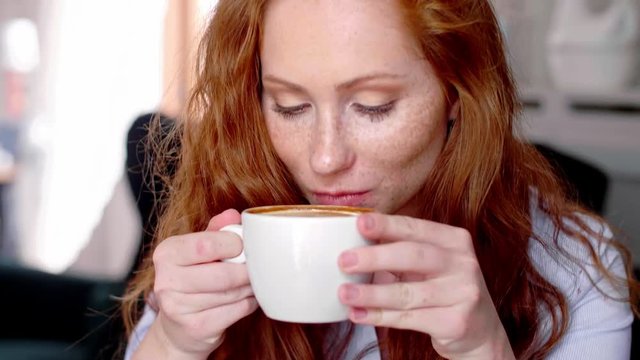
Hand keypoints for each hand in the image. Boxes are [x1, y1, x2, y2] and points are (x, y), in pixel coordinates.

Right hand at [148, 209, 258, 358]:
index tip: (244, 246)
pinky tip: (246, 298)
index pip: (206, 245)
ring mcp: (178, 308)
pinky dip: (249, 303)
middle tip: (256, 267)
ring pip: (232, 293)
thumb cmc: (193, 280)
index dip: (234, 244)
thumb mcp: (198, 251)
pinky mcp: (196, 328)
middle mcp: (166, 280)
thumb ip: (215, 231)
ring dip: (249, 286)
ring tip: (251, 282)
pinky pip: (236, 310)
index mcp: (167, 253)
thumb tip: (232, 215)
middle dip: (246, 270)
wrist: (179, 328)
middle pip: (223, 274)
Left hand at [337, 213, 514, 359]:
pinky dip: (379, 317)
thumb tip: (354, 244)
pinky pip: (408, 319)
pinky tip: (359, 315)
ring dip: (371, 294)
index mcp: (454, 240)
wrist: (479, 331)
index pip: (415, 228)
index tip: (360, 223)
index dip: (386, 225)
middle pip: (413, 256)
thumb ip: (401, 251)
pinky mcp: (455, 322)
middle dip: (375, 257)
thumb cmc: (443, 288)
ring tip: (344, 293)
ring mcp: (462, 293)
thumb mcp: (431, 264)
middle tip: (344, 261)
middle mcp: (463, 263)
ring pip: (407, 293)